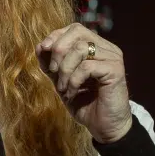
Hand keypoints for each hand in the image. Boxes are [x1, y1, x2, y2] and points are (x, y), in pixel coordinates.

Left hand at [37, 23, 134, 143]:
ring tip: (64, 88)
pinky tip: (72, 93)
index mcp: (96, 47)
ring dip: (65, 70)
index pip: (74, 28)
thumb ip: (51, 65)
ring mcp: (113, 58)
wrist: (104, 127)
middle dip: (58, 50)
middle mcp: (107, 48)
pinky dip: (74, 80)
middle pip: (77, 31)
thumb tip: (39, 46)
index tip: (42, 50)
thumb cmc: (85, 104)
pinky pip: (87, 67)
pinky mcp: (115, 70)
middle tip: (53, 72)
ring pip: (81, 49)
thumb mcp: (62, 81)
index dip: (55, 36)